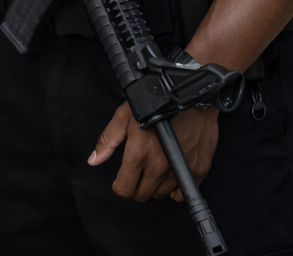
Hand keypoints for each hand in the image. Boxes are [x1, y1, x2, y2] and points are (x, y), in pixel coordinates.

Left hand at [89, 103, 218, 200]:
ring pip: (160, 195)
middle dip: (135, 187)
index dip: (119, 185)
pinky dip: (175, 190)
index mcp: (138, 154)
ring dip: (154, 187)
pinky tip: (170, 177)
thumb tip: (94, 160)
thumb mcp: (123, 116)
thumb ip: (108, 140)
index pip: (124, 188)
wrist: (190, 97)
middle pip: (141, 194)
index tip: (121, 179)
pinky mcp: (198, 170)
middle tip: (137, 174)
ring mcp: (180, 170)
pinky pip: (182, 194)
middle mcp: (159, 166)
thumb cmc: (155, 103)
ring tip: (154, 170)